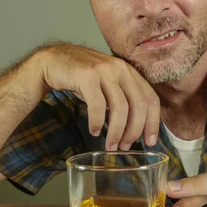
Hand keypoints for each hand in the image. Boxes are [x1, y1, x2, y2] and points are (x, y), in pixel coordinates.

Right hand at [35, 44, 159, 150]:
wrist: (52, 59)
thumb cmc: (83, 78)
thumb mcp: (108, 84)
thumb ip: (123, 98)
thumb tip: (137, 128)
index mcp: (130, 71)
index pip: (151, 98)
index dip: (153, 122)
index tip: (150, 141)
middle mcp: (120, 68)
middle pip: (138, 105)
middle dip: (134, 130)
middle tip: (126, 147)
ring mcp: (104, 70)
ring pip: (120, 107)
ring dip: (116, 131)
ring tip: (110, 145)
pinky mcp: (87, 75)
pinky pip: (98, 105)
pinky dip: (97, 122)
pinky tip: (94, 131)